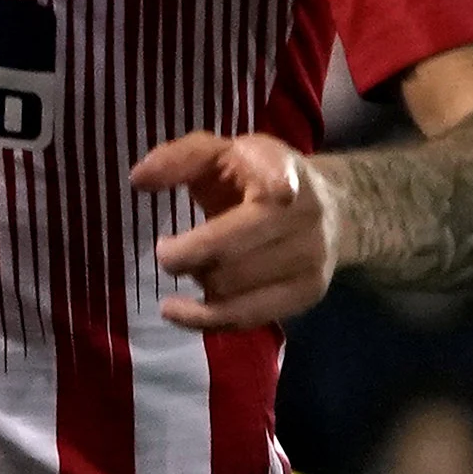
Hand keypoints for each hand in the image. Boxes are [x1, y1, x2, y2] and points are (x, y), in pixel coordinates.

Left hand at [133, 130, 334, 331]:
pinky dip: (204, 319)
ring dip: (199, 281)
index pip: (284, 180)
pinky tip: (177, 311)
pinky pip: (246, 317)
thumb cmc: (259, 178)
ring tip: (193, 267)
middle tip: (166, 251)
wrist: (334, 211)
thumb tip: (138, 179)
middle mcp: (303, 217)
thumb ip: (182, 159)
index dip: (282, 185)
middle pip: (231, 252)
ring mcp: (309, 260)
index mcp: (282, 171)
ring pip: (232, 288)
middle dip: (186, 256)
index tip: (281, 191)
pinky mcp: (306, 294)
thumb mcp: (224, 154)